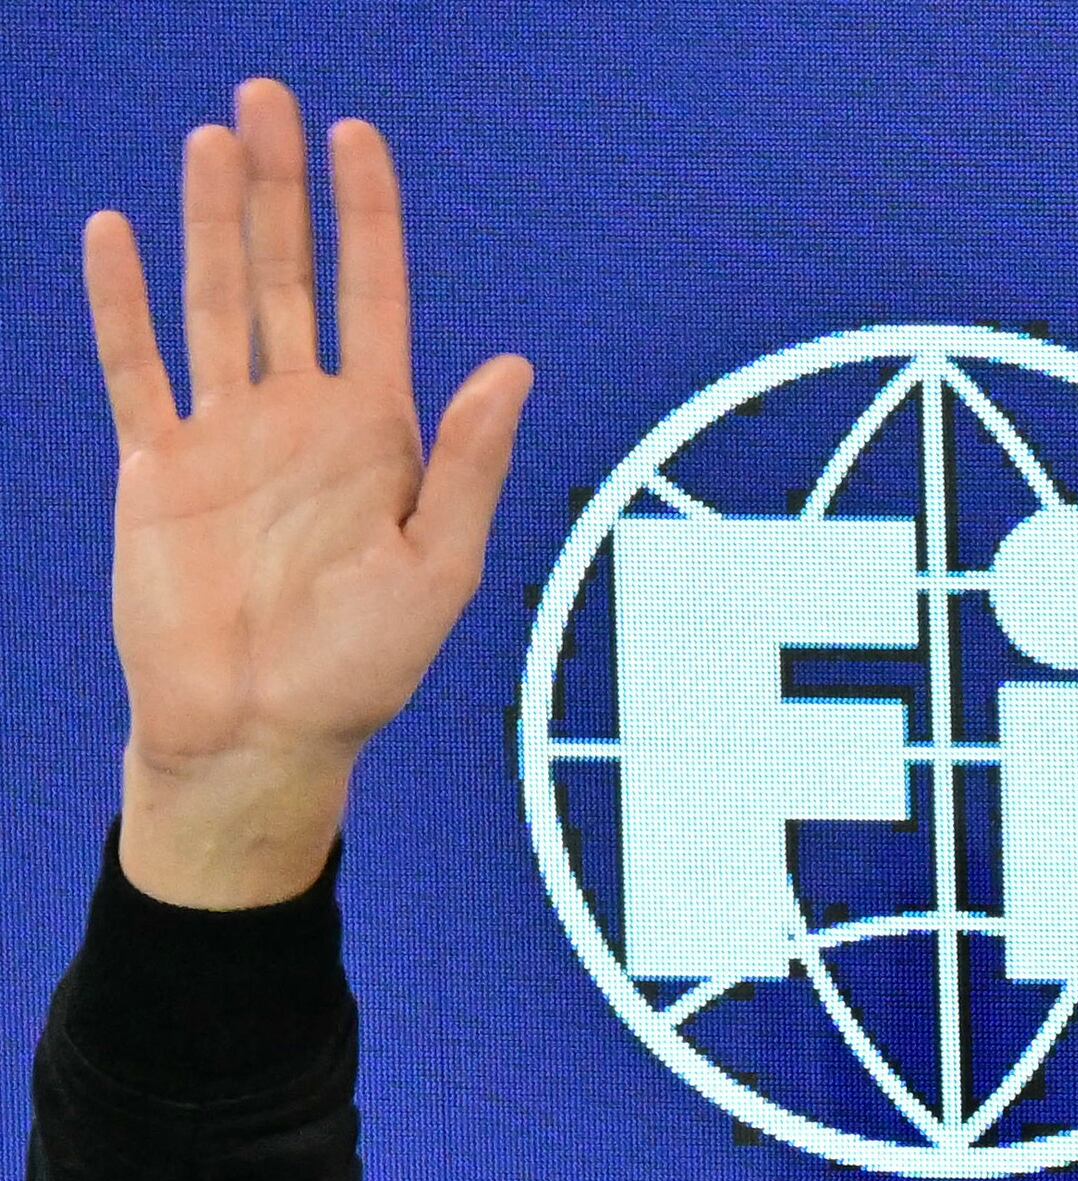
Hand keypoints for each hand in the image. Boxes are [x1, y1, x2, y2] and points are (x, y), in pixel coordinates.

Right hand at [84, 79, 527, 907]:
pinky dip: (122, 302)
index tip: (356, 136)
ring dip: (211, 221)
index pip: (372, 298)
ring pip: (215, 301)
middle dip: (281, 189)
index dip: (365, 217)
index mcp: (380, 436)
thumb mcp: (438, 569)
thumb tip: (511, 365)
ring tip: (210, 139)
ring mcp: (224, 435)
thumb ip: (468, 465)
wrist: (262, 735)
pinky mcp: (155, 466)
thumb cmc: (362, 671)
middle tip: (266, 98)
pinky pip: (134, 366)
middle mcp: (301, 418)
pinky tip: (116, 233)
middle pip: (288, 276)